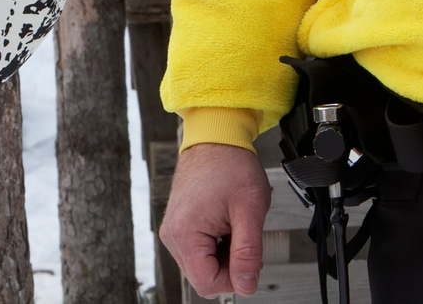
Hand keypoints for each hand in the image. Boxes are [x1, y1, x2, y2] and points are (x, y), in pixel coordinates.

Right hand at [160, 141, 272, 297]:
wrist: (216, 137)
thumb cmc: (230, 164)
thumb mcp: (249, 209)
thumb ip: (248, 252)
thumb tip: (246, 286)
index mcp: (185, 234)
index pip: (208, 283)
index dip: (235, 278)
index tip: (250, 258)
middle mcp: (172, 236)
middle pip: (204, 276)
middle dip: (230, 264)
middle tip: (244, 234)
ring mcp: (174, 230)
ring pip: (202, 265)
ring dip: (225, 254)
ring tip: (234, 223)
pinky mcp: (179, 225)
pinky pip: (199, 250)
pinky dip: (218, 244)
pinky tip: (226, 222)